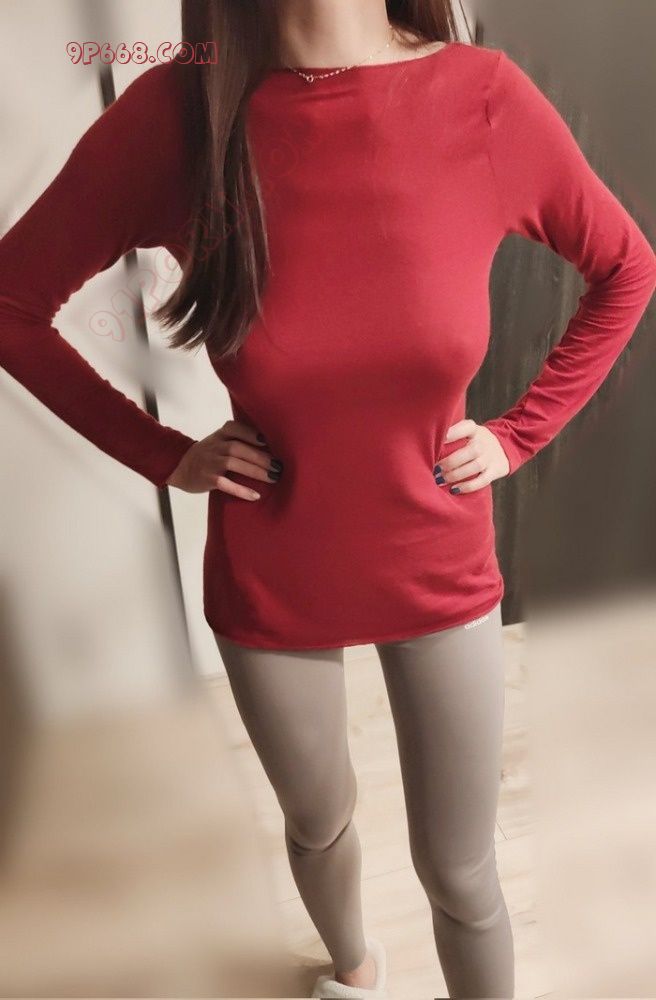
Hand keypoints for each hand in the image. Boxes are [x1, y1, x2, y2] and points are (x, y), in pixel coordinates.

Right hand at [166, 420, 281, 498]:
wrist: (180, 467)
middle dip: (260, 457)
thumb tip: (270, 447)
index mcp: (220, 435)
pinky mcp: (208, 479)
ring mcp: (210, 462)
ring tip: (273, 477)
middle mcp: (215, 446)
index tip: (266, 440)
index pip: (235, 428)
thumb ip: (237, 439)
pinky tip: (255, 495)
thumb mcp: (218, 440)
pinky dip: (241, 490)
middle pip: (239, 448)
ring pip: (234, 464)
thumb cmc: (207, 454)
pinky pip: (226, 484)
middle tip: (278, 466)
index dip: (250, 433)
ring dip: (256, 471)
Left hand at [434, 419, 509, 492]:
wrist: (504, 446)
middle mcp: (483, 442)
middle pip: (469, 451)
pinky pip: (482, 481)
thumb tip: (424, 442)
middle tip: (435, 469)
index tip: (437, 441)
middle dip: (450, 462)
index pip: (465, 427)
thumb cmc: (473, 440)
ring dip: (455, 475)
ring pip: (475, 467)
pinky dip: (467, 487)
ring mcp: (490, 457)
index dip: (451, 434)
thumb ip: (451, 433)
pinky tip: (454, 490)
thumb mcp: (467, 431)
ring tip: (440, 480)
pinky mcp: (494, 471)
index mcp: (474, 430)